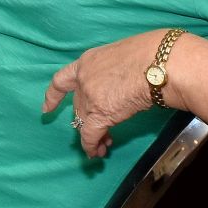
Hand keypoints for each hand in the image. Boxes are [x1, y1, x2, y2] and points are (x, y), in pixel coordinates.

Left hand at [42, 29, 173, 158]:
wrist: (161, 64)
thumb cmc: (153, 55)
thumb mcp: (123, 56)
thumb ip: (112, 71)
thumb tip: (121, 82)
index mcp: (87, 61)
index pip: (62, 79)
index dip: (53, 96)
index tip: (46, 108)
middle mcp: (83, 78)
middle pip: (79, 105)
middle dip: (87, 120)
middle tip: (100, 133)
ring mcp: (89, 96)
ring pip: (84, 121)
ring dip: (92, 137)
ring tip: (101, 148)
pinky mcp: (100, 113)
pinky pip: (90, 134)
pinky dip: (91, 145)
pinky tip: (96, 152)